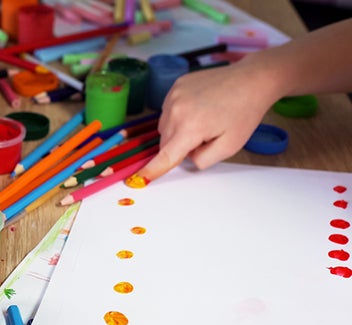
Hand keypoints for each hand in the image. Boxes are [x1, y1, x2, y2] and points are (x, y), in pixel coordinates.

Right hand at [134, 62, 278, 182]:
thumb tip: (187, 157)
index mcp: (191, 127)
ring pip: (165, 126)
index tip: (137, 180)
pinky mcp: (176, 86)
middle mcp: (176, 110)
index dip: (152, 169)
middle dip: (180, 145)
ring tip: (203, 120)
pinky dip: (179, 115)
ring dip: (178, 130)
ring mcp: (174, 95)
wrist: (252, 80)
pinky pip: (168, 110)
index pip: (166, 155)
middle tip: (205, 136)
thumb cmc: (244, 113)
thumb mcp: (230, 147)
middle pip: (165, 141)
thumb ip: (203, 160)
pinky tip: (199, 108)